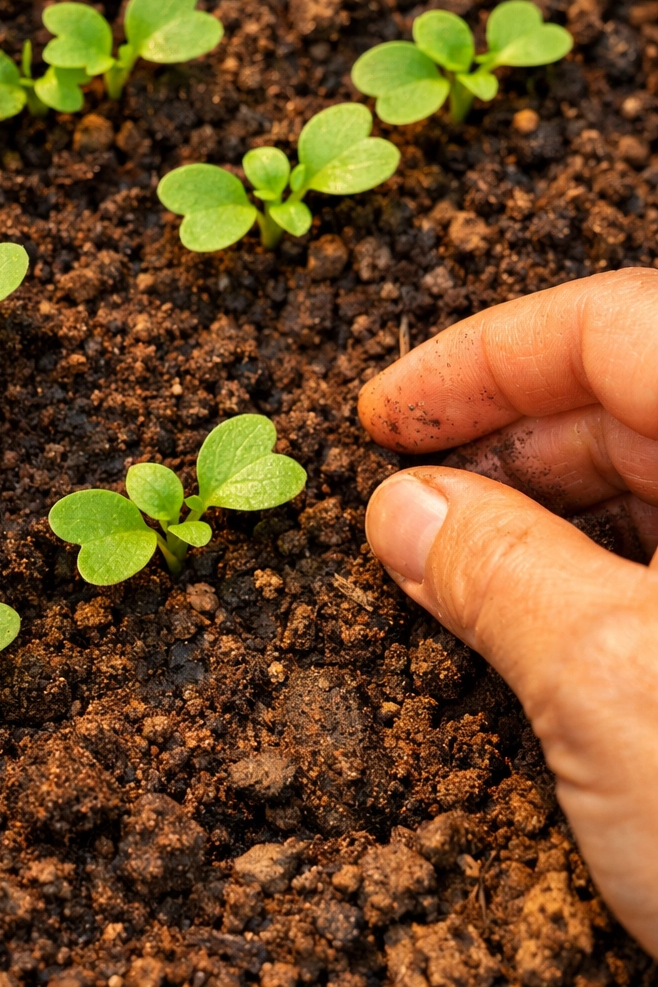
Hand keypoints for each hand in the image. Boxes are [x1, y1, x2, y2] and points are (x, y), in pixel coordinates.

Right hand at [360, 268, 657, 956]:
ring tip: (441, 557)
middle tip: (403, 495)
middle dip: (497, 439)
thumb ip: (495, 572)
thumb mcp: (615, 687)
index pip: (618, 326)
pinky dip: (573, 568)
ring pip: (642, 481)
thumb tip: (400, 509)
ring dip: (526, 507)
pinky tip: (514, 605)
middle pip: (626, 396)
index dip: (480, 355)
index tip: (381, 412)